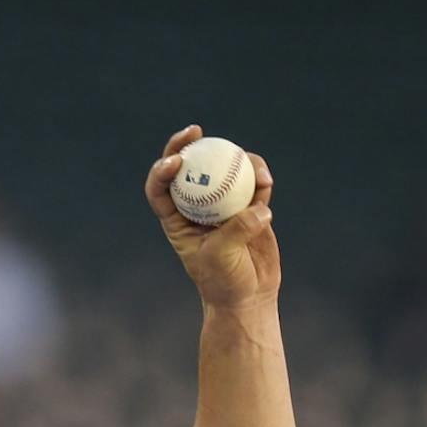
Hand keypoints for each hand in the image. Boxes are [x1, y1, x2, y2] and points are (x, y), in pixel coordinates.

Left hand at [144, 125, 278, 310]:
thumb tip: (257, 207)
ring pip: (224, 169)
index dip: (161, 170)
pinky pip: (253, 182)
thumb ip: (236, 230)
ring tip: (255, 172)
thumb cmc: (225, 282)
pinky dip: (260, 178)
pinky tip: (266, 182)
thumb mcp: (222, 258)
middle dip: (188, 144)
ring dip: (237, 161)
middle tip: (196, 130)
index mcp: (177, 220)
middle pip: (188, 168)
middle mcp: (197, 206)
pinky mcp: (249, 204)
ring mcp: (223, 203)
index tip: (175, 160)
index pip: (160, 190)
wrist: (250, 295)